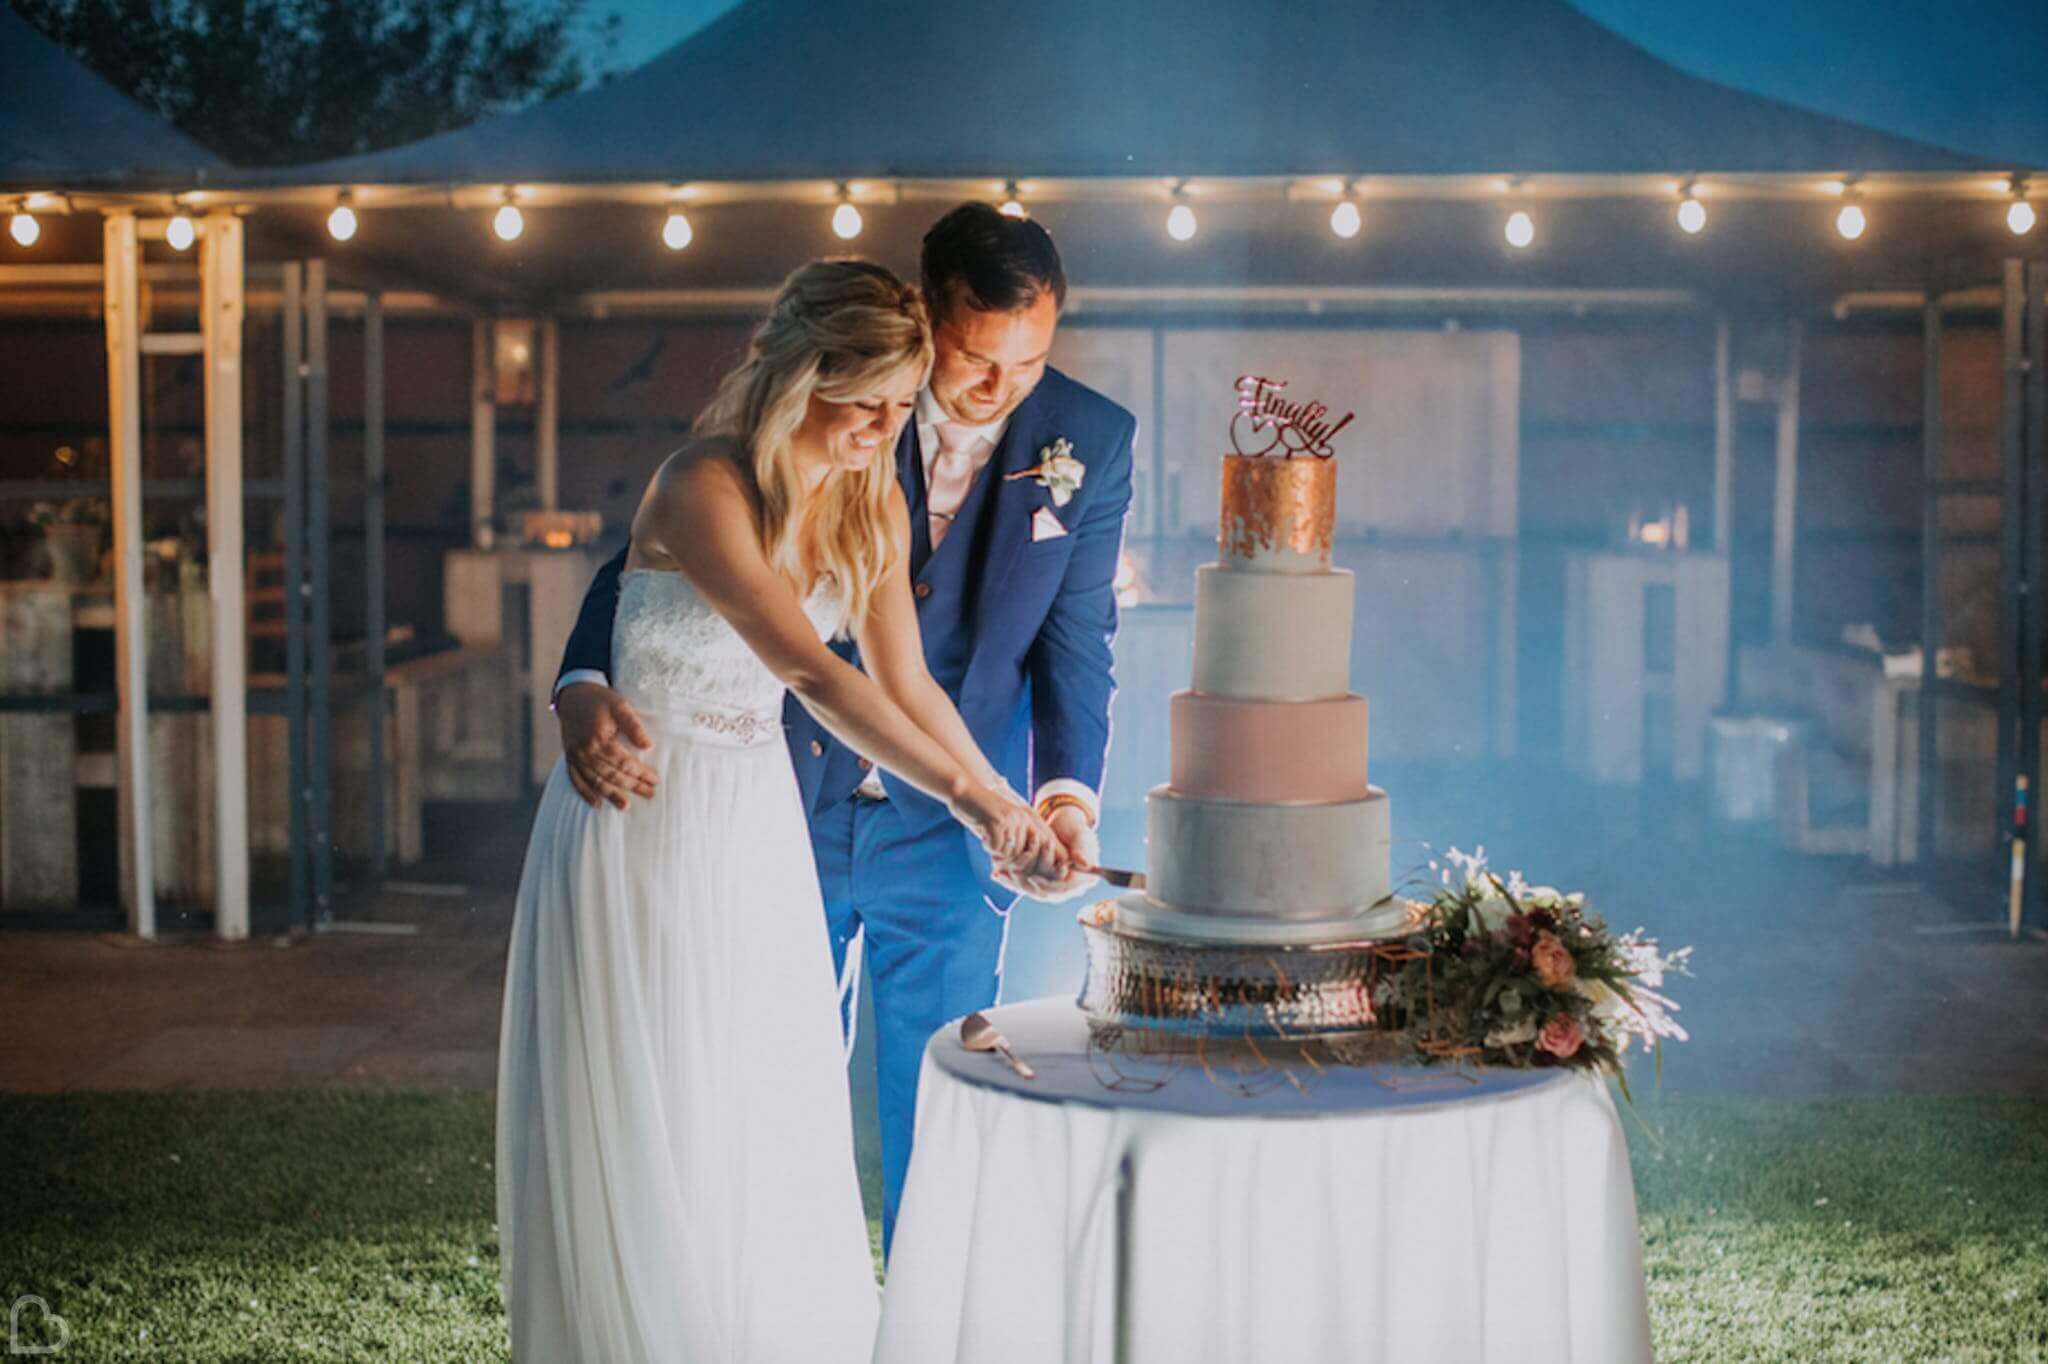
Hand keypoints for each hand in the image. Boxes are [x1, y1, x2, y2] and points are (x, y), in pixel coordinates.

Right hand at [557, 682, 656, 808]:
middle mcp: (584, 750)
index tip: (655, 780)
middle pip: (611, 774)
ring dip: (610, 795)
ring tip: (626, 806)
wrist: (573, 695)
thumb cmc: (600, 700)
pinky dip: (585, 793)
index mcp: (599, 738)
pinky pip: (575, 780)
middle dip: (632, 786)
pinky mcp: (569, 758)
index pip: (624, 762)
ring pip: (594, 781)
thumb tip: (648, 746)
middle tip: (650, 794)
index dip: (640, 773)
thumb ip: (634, 725)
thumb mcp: (620, 705)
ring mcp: (575, 756)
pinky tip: (597, 804)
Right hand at [952, 782, 1067, 876]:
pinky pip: (996, 848)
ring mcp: (1011, 820)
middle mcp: (1023, 820)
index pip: (1034, 851)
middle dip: (1006, 860)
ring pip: (1009, 854)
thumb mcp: (1001, 826)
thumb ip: (1012, 842)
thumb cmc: (980, 812)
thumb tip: (1018, 869)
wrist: (963, 792)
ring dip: (996, 853)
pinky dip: (988, 846)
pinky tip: (983, 836)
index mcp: (1027, 821)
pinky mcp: (998, 821)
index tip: (1007, 864)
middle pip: (1021, 856)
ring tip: (988, 841)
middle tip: (994, 854)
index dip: (1021, 863)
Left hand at [993, 804, 1100, 901]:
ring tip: (1000, 874)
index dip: (1048, 885)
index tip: (1032, 878)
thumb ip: (1082, 849)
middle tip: (1012, 876)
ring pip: (1032, 891)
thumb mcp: (1080, 836)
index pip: (1063, 889)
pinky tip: (997, 873)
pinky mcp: (1040, 880)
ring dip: (1015, 883)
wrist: (1063, 825)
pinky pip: (1025, 885)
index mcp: (1082, 880)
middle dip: (1026, 885)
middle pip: (1045, 893)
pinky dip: (1011, 879)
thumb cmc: (1074, 828)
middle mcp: (1067, 887)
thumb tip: (1084, 864)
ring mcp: (1052, 885)